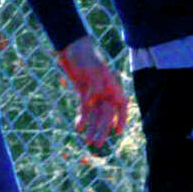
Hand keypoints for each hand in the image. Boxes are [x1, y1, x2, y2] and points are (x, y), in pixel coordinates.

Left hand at [57, 35, 127, 149]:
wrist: (71, 47)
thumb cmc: (84, 54)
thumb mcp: (90, 67)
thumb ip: (94, 83)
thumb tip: (93, 100)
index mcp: (111, 85)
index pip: (121, 105)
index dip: (121, 119)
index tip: (117, 131)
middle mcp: (104, 91)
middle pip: (106, 114)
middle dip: (102, 129)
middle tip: (97, 144)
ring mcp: (93, 93)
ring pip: (95, 115)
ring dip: (92, 128)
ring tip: (88, 142)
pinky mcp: (83, 93)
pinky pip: (84, 110)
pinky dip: (82, 119)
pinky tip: (79, 128)